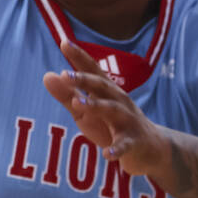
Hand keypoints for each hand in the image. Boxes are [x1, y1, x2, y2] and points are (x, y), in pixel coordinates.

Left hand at [42, 40, 163, 176]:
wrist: (150, 150)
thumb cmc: (112, 125)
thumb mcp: (86, 111)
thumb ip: (67, 95)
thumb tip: (47, 75)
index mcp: (106, 92)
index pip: (92, 71)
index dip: (79, 57)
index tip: (64, 42)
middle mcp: (119, 101)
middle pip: (102, 86)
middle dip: (85, 79)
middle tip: (65, 74)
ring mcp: (128, 121)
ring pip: (112, 110)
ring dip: (95, 106)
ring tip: (76, 104)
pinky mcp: (134, 142)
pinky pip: (125, 145)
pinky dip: (116, 149)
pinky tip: (106, 154)